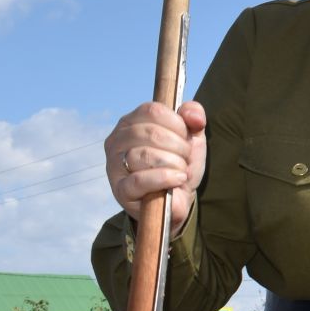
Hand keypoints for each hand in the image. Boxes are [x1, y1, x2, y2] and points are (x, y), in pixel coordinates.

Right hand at [107, 101, 206, 237]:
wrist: (176, 200)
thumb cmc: (179, 163)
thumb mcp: (191, 136)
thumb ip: (193, 116)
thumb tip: (194, 116)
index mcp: (131, 122)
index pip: (153, 110)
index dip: (178, 125)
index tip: (186, 138)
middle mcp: (117, 140)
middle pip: (152, 133)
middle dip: (179, 147)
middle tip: (184, 158)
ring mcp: (114, 165)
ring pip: (145, 155)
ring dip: (174, 164)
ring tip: (180, 171)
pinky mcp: (120, 189)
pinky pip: (140, 180)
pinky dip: (165, 178)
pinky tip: (177, 179)